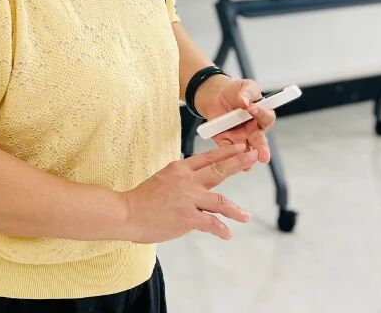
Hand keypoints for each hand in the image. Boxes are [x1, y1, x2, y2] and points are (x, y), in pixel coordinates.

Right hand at [122, 141, 259, 242]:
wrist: (127, 213)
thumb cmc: (143, 199)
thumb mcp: (163, 178)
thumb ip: (182, 178)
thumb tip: (196, 181)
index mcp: (180, 168)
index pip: (208, 157)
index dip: (227, 152)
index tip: (241, 147)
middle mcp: (186, 180)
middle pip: (219, 170)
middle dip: (238, 163)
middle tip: (254, 157)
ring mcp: (188, 198)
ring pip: (220, 200)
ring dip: (235, 209)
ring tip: (246, 216)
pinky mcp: (187, 217)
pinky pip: (211, 223)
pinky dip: (221, 229)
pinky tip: (227, 234)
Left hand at [195, 76, 276, 163]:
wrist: (217, 96)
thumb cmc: (236, 92)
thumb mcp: (244, 87)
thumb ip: (246, 93)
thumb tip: (245, 101)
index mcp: (261, 116)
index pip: (266, 118)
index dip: (261, 113)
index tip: (252, 108)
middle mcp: (253, 130)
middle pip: (260, 141)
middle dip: (262, 149)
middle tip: (264, 156)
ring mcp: (240, 138)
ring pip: (245, 150)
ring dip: (246, 156)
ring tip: (247, 163)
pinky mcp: (225, 141)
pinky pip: (226, 150)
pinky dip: (227, 154)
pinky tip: (229, 158)